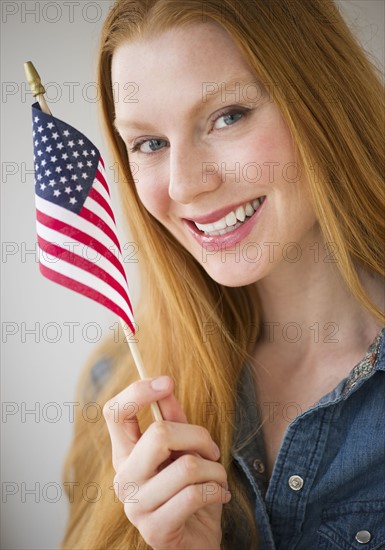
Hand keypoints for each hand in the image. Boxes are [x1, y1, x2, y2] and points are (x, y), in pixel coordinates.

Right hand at [103, 375, 230, 548]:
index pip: (114, 413)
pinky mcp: (154, 530)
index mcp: (126, 455)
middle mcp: (123, 478)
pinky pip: (194, 495)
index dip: (138, 391)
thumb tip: (166, 387)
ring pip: (185, 466)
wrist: (197, 541)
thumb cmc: (191, 492)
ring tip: (218, 477)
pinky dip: (217, 490)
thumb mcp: (184, 452)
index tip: (167, 381)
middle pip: (158, 434)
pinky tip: (220, 495)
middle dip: (198, 436)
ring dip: (214, 469)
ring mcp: (135, 506)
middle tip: (212, 450)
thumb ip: (174, 422)